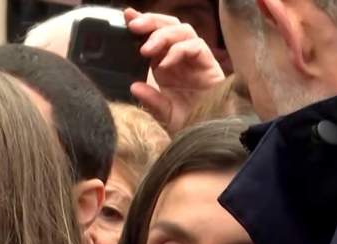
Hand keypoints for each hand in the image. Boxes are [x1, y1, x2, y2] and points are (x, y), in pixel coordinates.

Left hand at [125, 8, 226, 132]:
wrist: (209, 134)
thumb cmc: (188, 123)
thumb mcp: (162, 113)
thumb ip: (149, 99)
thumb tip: (134, 87)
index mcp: (165, 65)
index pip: (154, 36)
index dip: (143, 23)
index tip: (127, 16)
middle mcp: (180, 58)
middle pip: (169, 25)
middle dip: (151, 21)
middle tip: (133, 25)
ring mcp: (195, 60)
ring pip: (183, 31)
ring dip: (163, 35)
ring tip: (146, 50)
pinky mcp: (209, 65)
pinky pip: (196, 47)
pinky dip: (179, 50)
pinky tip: (165, 63)